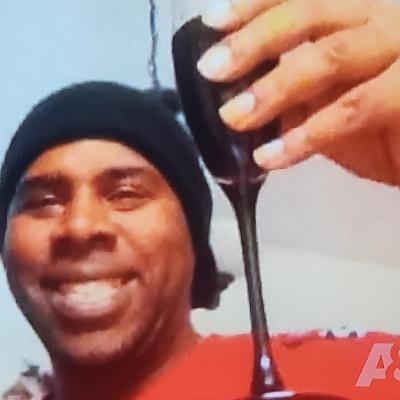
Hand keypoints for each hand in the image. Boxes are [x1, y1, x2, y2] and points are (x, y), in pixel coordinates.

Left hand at [197, 0, 399, 185]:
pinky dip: (305, 136)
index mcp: (359, 13)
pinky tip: (269, 157)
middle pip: (310, 12)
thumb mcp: (332, 100)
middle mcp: (383, 16)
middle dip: (254, 42)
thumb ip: (298, 90)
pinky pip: (350, 110)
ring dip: (273, 90)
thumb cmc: (384, 121)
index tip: (212, 22)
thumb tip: (243, 92)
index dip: (255, 4)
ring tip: (233, 117)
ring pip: (329, 57)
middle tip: (210, 68)